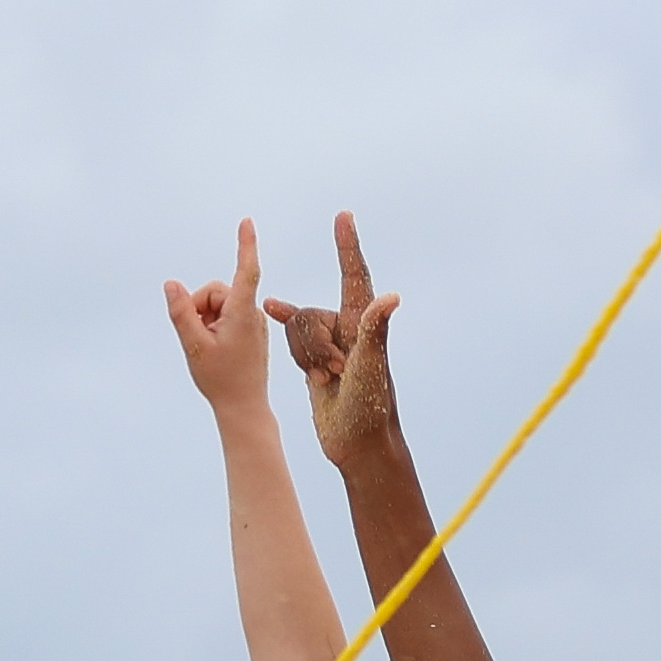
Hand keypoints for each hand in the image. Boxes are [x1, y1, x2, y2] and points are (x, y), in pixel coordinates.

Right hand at [161, 221, 272, 412]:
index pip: (246, 271)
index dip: (246, 245)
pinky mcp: (251, 330)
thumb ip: (181, 313)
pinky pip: (227, 316)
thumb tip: (171, 283)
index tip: (247, 222)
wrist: (244, 406)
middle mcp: (252, 313)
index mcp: (242, 313)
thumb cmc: (221, 379)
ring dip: (206, 319)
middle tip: (196, 336)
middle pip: (217, 291)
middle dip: (200, 307)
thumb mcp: (194, 346)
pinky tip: (215, 349)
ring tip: (207, 346)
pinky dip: (214, 326)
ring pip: (220, 304)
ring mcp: (253, 322)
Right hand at [265, 211, 403, 465]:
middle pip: (311, 315)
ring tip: (326, 383)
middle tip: (336, 376)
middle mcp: (349, 328)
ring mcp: (331, 344)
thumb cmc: (370, 408)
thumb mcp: (370, 368)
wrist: (359, 445)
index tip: (343, 215)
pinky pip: (294, 339)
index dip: (347, 245)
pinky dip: (286, 332)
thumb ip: (375, 330)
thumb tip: (391, 297)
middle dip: (312, 346)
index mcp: (363, 324)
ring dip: (305, 357)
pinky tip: (269, 310)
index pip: (354, 275)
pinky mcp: (317, 359)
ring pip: (299, 329)